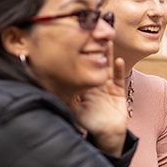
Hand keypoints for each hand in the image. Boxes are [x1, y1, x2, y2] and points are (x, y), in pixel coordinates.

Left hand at [70, 41, 126, 155]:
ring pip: (107, 66)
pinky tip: (118, 60)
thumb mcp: (73, 110)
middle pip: (95, 61)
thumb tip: (47, 88)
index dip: (79, 54)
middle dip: (94, 48)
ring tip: (106, 40)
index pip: (81, 66)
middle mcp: (97, 83)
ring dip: (108, 54)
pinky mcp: (119, 90)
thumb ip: (64, 99)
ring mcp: (109, 85)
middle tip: (92, 32)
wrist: (107, 134)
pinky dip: (120, 69)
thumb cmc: (89, 124)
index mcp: (85, 86)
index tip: (76, 40)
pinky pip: (120, 78)